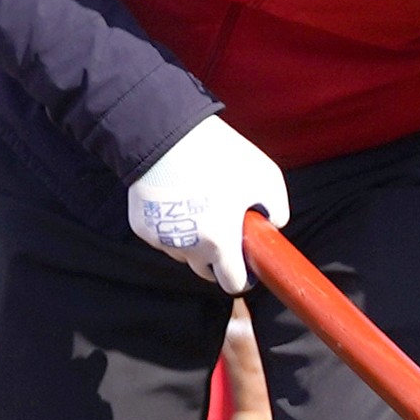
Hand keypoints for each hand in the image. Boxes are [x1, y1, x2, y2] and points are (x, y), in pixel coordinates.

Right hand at [123, 115, 285, 291]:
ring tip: (201, 207)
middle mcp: (189, 249)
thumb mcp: (266, 178)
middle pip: (205, 271)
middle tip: (225, 231)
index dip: (243, 276)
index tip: (246, 265)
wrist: (168, 136)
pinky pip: (163, 234)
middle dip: (218, 260)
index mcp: (221, 244)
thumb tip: (274, 224)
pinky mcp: (142, 226)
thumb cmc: (220, 157)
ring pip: (183, 252)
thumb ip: (277, 209)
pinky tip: (179, 199)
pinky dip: (172, 225)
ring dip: (194, 242)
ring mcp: (162, 239)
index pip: (233, 283)